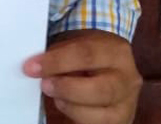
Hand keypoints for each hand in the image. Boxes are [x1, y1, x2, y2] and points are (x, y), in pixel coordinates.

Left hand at [23, 29, 140, 123]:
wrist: (110, 64)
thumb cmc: (88, 52)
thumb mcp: (77, 43)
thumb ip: (60, 53)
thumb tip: (35, 65)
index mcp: (117, 52)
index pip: (86, 55)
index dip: (56, 62)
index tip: (32, 67)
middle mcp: (128, 79)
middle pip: (100, 90)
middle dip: (67, 89)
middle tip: (45, 85)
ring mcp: (126, 104)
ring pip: (101, 115)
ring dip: (71, 107)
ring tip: (56, 97)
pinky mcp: (121, 121)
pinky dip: (76, 118)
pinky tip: (65, 106)